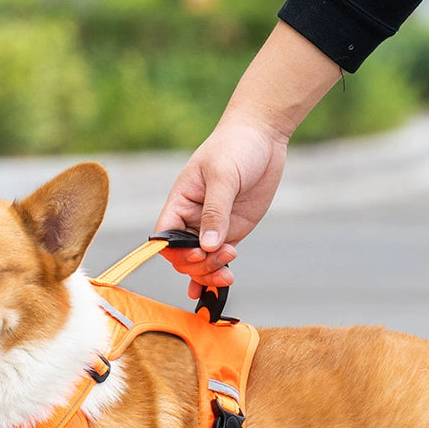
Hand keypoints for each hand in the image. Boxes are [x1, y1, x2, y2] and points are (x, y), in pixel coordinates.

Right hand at [154, 22, 340, 296]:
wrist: (262, 135)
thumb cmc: (236, 146)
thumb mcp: (224, 175)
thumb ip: (216, 211)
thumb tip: (208, 246)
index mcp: (180, 203)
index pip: (166, 238)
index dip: (177, 254)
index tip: (199, 254)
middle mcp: (191, 219)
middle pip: (183, 257)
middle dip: (199, 266)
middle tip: (223, 259)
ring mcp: (212, 227)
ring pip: (201, 263)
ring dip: (211, 273)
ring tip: (229, 272)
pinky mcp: (231, 232)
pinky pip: (219, 259)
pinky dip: (215, 276)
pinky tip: (215, 292)